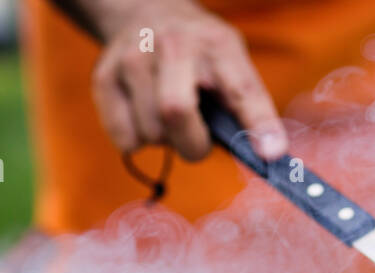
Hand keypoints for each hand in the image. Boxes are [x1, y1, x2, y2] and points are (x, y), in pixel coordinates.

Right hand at [84, 0, 286, 161]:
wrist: (145, 14)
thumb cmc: (199, 57)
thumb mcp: (232, 65)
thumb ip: (248, 109)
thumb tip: (268, 156)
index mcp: (217, 46)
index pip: (242, 88)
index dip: (258, 124)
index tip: (271, 154)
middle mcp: (172, 44)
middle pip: (176, 111)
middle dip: (192, 143)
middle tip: (197, 140)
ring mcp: (132, 58)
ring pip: (151, 133)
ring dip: (165, 141)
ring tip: (168, 116)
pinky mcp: (103, 78)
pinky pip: (125, 139)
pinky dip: (138, 140)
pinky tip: (144, 114)